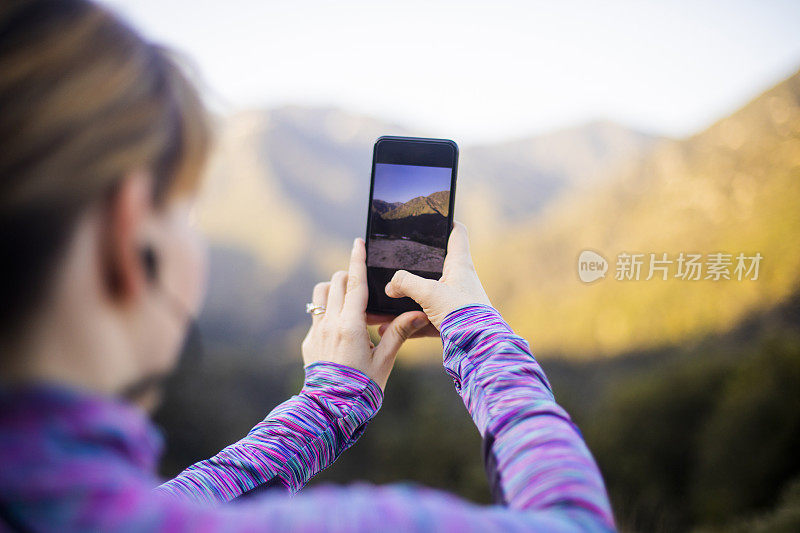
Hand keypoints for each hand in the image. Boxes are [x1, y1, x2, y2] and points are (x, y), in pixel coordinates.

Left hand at [301, 238, 429, 389]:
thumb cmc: (362, 389)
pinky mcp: (309, 342)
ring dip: (334, 290)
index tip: (358, 242)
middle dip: (349, 276)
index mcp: (351, 326)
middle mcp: (330, 324)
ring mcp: (316, 332)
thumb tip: (419, 313)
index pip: (355, 284)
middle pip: (336, 282)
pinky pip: (316, 315)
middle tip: (363, 286)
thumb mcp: (384, 362)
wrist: (330, 411)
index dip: (357, 261)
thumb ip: (398, 334)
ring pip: (321, 294)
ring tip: (349, 304)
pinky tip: (341, 330)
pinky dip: (328, 311)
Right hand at [381, 221, 491, 333]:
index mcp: (460, 265)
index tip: (434, 217)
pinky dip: (408, 323)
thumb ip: (406, 283)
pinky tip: (389, 327)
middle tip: (394, 262)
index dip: (447, 222)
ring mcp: (454, 302)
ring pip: (426, 296)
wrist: (479, 349)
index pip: (457, 233)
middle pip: (436, 265)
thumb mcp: (430, 293)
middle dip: (415, 266)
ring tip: (385, 301)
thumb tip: (390, 285)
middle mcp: (460, 280)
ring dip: (407, 300)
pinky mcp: (450, 322)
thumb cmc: (462, 314)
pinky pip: (424, 319)